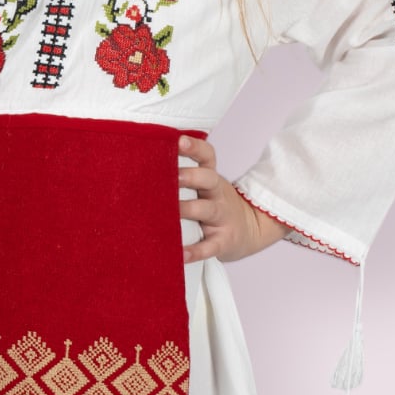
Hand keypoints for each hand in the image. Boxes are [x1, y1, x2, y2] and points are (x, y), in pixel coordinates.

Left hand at [178, 135, 287, 263]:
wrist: (251, 230)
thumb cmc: (216, 206)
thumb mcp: (208, 187)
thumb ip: (185, 177)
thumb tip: (143, 165)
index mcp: (211, 180)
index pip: (207, 156)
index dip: (195, 147)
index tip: (179, 140)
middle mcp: (218, 195)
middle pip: (208, 179)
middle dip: (191, 176)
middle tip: (172, 176)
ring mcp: (222, 218)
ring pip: (207, 210)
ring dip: (189, 209)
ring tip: (172, 211)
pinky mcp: (223, 241)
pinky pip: (209, 247)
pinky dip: (195, 251)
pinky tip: (180, 254)